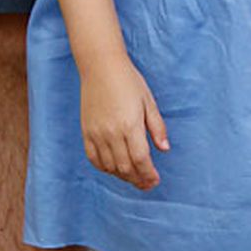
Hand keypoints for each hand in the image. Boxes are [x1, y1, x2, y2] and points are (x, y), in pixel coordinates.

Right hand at [79, 55, 169, 189]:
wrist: (100, 67)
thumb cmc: (129, 81)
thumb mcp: (149, 101)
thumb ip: (157, 127)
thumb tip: (164, 149)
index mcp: (130, 125)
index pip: (141, 159)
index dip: (149, 174)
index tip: (155, 180)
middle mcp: (112, 133)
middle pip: (125, 167)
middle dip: (138, 179)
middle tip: (148, 184)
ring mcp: (96, 133)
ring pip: (109, 166)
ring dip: (123, 176)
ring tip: (134, 177)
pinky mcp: (86, 132)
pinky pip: (94, 158)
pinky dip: (105, 168)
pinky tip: (115, 168)